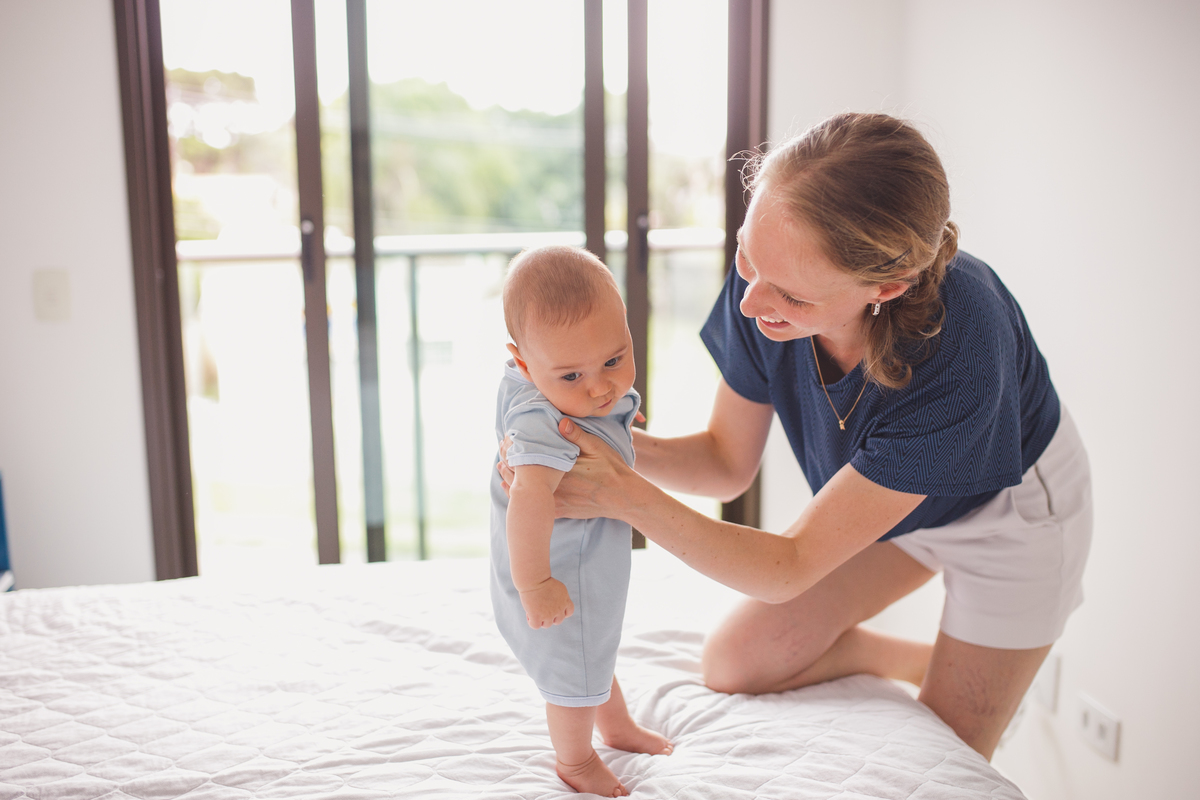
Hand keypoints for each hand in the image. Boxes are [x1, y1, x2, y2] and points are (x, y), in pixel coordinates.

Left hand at [496, 412, 643, 496]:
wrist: (624, 498)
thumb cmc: (613, 470)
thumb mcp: (598, 448)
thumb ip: (577, 435)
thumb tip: (560, 421)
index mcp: (562, 470)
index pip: (531, 459)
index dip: (516, 449)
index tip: (507, 440)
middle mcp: (556, 489)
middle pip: (524, 477)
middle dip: (510, 464)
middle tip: (500, 451)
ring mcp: (558, 503)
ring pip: (527, 494)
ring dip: (512, 482)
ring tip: (501, 470)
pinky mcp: (562, 512)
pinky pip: (537, 508)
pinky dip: (524, 499)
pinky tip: (515, 493)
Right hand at [519, 577, 574, 628]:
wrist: (535, 580)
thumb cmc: (543, 580)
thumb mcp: (558, 587)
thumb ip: (559, 597)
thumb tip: (553, 603)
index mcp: (565, 601)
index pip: (569, 612)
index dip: (562, 612)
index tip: (555, 608)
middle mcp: (558, 609)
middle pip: (558, 621)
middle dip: (551, 616)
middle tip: (542, 608)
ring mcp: (548, 615)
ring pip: (546, 625)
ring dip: (541, 619)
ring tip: (533, 610)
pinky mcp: (537, 617)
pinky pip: (535, 626)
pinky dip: (531, 622)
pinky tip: (529, 614)